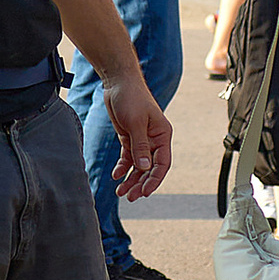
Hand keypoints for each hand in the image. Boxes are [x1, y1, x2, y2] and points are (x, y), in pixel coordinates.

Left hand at [107, 71, 171, 200]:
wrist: (118, 82)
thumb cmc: (131, 97)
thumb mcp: (135, 123)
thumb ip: (140, 146)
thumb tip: (145, 168)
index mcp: (162, 135)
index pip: (162, 164)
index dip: (154, 180)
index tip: (144, 192)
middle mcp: (154, 140)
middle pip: (150, 168)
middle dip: (140, 183)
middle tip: (129, 197)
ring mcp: (141, 139)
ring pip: (138, 165)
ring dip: (131, 179)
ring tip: (120, 192)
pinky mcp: (129, 137)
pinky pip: (128, 158)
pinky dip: (123, 167)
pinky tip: (116, 175)